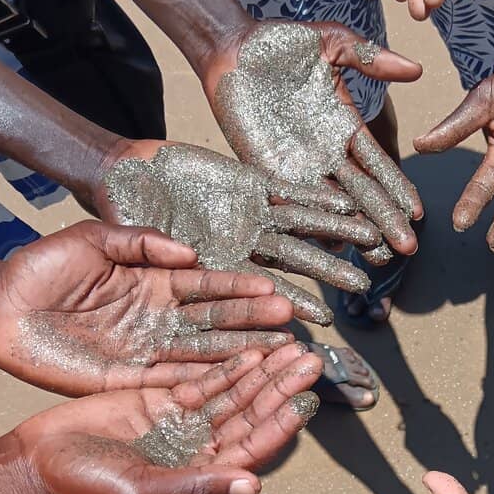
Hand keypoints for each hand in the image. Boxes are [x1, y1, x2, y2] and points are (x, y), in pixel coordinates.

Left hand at [0, 220, 300, 396]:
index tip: (272, 289)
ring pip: (204, 353)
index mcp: (154, 282)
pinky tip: (235, 380)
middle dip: (252, 320)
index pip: (206, 285)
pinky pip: (175, 381)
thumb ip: (140, 243)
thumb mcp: (91, 241)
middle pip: (215, 320)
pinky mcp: (130, 378)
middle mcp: (159, 318)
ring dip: (240, 353)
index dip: (239, 287)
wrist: (1, 308)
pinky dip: (205, 381)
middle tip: (289, 321)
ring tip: (276, 352)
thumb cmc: (40, 268)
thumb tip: (188, 254)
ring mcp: (147, 349)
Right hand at [12, 346, 321, 493]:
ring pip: (235, 395)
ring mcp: (185, 424)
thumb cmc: (86, 490)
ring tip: (291, 346)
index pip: (254, 449)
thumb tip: (253, 485)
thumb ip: (198, 485)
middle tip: (309, 359)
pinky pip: (206, 381)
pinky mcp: (164, 400)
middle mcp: (202, 450)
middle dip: (281, 387)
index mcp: (204, 477)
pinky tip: (254, 347)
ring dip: (263, 372)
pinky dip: (230, 365)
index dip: (281, 424)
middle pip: (253, 415)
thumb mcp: (144, 492)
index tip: (306, 399)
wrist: (38, 464)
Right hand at [101, 142, 377, 325]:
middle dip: (328, 273)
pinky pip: (289, 189)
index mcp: (217, 271)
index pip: (260, 294)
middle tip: (364, 285)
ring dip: (335, 232)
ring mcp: (249, 215)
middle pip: (293, 263)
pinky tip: (345, 200)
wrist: (121, 172)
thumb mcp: (132, 251)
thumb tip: (185, 262)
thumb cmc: (120, 219)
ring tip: (373, 238)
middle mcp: (242, 248)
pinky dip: (315, 194)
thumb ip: (154, 256)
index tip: (324, 321)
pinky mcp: (250, 182)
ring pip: (301, 226)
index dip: (291, 306)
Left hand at [205, 20, 423, 251]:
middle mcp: (324, 153)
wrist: (230, 47)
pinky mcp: (264, 170)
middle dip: (384, 219)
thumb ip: (370, 58)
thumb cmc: (279, 42)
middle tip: (407, 247)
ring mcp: (295, 165)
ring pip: (331, 205)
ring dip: (353, 229)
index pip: (377, 164)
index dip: (397, 188)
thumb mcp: (331, 42)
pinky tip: (329, 242)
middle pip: (361, 193)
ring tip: (376, 254)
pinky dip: (310, 221)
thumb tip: (417, 70)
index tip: (417, 211)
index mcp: (344, 127)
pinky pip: (291, 200)